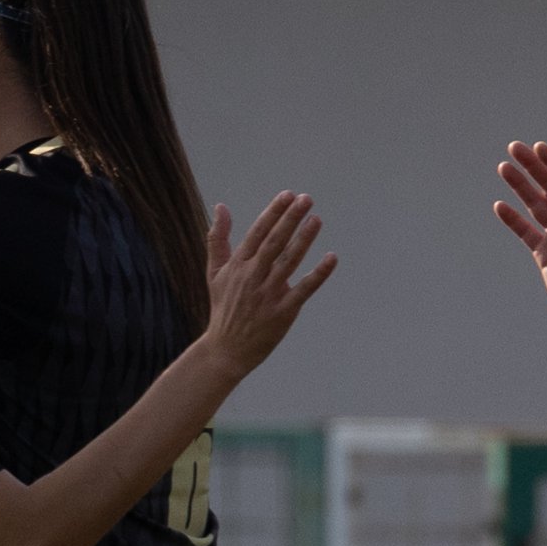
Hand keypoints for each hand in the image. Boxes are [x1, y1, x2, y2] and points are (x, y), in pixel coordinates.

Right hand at [196, 193, 336, 380]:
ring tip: (317, 219)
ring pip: (289, 262)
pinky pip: (304, 289)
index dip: (273, 213)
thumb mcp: (215, 272)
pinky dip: (318, 274)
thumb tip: (220, 206)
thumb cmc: (224, 308)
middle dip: (290, 219)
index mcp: (238, 265)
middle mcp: (253, 277)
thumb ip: (218, 239)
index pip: (258, 233)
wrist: (226, 350)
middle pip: (274, 242)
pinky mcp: (283, 311)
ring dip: (304, 239)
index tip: (288, 195)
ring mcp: (268, 294)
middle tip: (306, 199)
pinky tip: (331, 257)